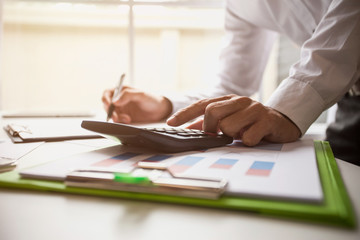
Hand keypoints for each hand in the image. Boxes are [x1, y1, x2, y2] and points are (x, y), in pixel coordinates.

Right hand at [102, 86, 171, 122]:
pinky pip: (118, 121)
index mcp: (122, 91)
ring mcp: (122, 110)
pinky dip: (121, 122)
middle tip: (116, 117)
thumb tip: (115, 101)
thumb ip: (127, 95)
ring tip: (128, 119)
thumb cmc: (151, 99)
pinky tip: (129, 121)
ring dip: (117, 118)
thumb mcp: (140, 95)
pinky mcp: (125, 118)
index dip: (105, 98)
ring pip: (112, 114)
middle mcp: (120, 100)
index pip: (108, 93)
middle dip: (111, 112)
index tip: (108, 105)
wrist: (160, 111)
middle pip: (107, 105)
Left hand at [166, 94, 300, 145]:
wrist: (282, 122)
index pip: (201, 104)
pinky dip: (247, 142)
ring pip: (228, 126)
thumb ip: (210, 124)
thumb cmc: (251, 123)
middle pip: (211, 112)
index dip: (185, 114)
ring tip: (242, 134)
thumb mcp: (229, 121)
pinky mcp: (266, 120)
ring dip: (232, 136)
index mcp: (228, 99)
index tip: (170, 124)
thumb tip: (188, 130)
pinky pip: (247, 137)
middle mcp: (239, 101)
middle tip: (221, 134)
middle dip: (211, 128)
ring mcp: (253, 109)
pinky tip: (255, 137)